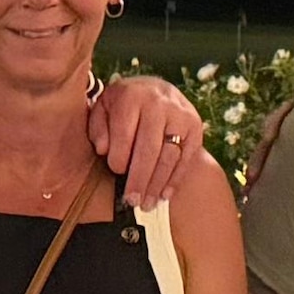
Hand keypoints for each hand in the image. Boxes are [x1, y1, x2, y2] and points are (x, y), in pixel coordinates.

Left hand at [91, 74, 201, 209]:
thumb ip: (97, 127)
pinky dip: (175, 180)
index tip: (115, 173)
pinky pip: (186, 158)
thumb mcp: (103, 108)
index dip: (119, 158)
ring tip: (147, 205)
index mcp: (131, 96)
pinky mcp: (195, 127)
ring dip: (157, 184)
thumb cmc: (123, 105)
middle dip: (140, 179)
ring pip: (169, 156)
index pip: (125, 134)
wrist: (155, 89)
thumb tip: (102, 149)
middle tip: (132, 201)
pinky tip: (164, 196)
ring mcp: (180, 115)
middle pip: (150, 149)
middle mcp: (158, 103)